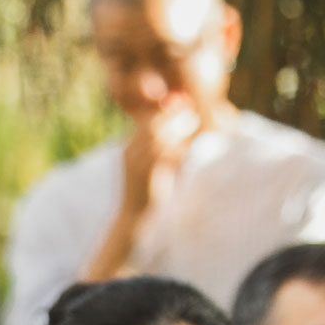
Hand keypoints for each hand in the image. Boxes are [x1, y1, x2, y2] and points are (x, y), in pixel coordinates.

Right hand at [118, 103, 202, 217]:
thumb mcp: (157, 167)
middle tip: (192, 112)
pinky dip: (176, 147)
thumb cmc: (149, 192)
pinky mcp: (143, 174)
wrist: (135, 217)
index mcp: (131, 147)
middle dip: (173, 116)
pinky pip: (161, 154)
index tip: (186, 107)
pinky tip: (189, 146)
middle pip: (152, 124)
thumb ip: (167, 152)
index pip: (147, 120)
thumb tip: (187, 139)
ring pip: (156, 136)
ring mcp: (135, 162)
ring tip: (194, 122)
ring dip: (177, 128)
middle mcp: (130, 151)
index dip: (166, 111)